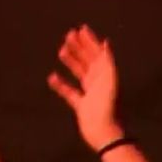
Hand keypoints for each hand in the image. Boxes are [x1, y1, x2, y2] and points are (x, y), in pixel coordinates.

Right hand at [47, 25, 122, 149]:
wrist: (105, 133)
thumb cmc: (108, 106)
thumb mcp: (109, 81)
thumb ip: (107, 61)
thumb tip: (105, 42)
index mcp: (107, 75)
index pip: (98, 53)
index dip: (90, 41)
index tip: (81, 29)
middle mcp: (100, 82)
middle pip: (88, 60)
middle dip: (79, 47)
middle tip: (68, 35)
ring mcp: (91, 93)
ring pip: (79, 73)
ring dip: (71, 61)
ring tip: (61, 51)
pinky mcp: (82, 106)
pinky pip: (69, 92)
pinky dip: (61, 84)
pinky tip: (52, 77)